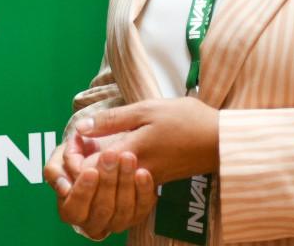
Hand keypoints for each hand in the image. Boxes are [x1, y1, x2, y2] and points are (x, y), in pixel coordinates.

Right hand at [45, 130, 155, 238]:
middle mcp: (94, 222)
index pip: (74, 209)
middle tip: (110, 155)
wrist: (105, 153)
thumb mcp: (60, 158)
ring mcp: (117, 221)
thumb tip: (65, 188)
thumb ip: (55, 170)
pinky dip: (144, 189)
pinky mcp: (137, 214)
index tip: (91, 170)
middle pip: (102, 208)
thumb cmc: (79, 156)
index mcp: (71, 211)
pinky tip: (142, 171)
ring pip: (123, 209)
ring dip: (126, 182)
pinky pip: (143, 207)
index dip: (83, 191)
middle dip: (107, 181)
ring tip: (127, 157)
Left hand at [77, 97, 219, 183]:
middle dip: (80, 165)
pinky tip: (114, 153)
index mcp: (130, 153)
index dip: (73, 158)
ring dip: (97, 168)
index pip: (87, 169)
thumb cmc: (186, 120)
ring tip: (92, 147)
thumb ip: (113, 120)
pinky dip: (114, 171)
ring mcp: (146, 179)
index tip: (72, 140)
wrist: (221, 141)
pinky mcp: (156, 180)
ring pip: (111, 183)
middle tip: (77, 144)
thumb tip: (82, 127)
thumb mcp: (147, 109)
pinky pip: (126, 182)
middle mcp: (134, 173)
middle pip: (96, 181)